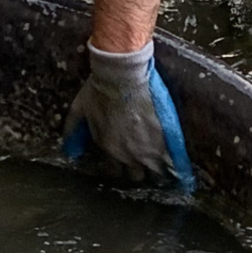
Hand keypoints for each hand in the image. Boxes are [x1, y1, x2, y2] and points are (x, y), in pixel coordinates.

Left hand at [63, 40, 195, 191]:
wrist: (122, 76)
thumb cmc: (99, 90)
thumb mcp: (79, 110)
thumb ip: (72, 131)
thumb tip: (68, 151)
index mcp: (108, 149)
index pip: (114, 172)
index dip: (120, 169)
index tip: (125, 164)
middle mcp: (127, 155)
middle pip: (136, 176)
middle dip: (139, 171)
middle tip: (145, 164)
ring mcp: (147, 149)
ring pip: (156, 173)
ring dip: (159, 172)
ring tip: (166, 172)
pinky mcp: (164, 140)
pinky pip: (173, 163)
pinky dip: (177, 169)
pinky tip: (183, 174)